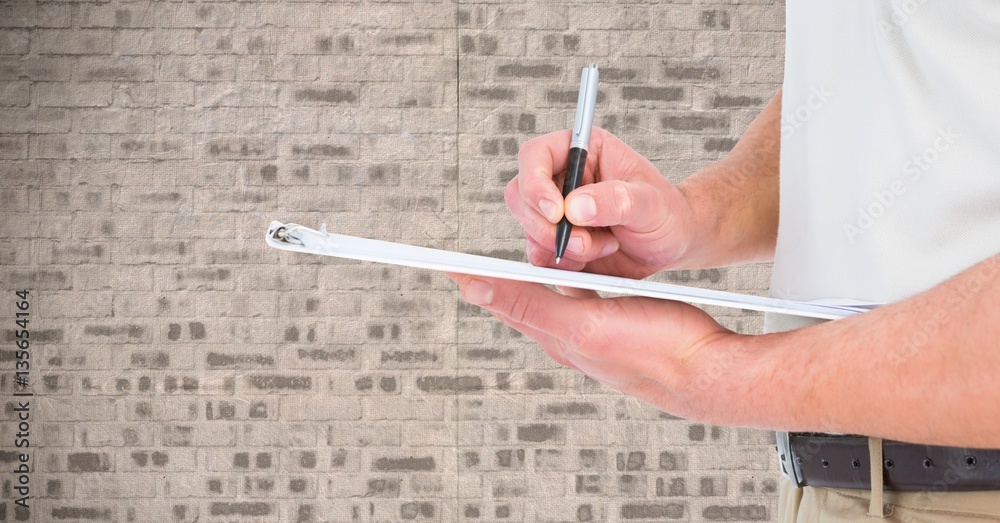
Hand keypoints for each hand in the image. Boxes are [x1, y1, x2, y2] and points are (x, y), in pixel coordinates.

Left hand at [444, 272, 739, 420]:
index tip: (443, 262)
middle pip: (521, 300)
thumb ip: (530, 304)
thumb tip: (474, 287)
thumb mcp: (585, 323)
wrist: (710, 369)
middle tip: (472, 256)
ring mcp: (591, 333)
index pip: (502, 302)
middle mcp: (567, 337)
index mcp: (555, 335)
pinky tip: (571, 270)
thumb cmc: (656, 349)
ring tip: (513, 259)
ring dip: (531, 275)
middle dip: (498, 277)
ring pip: (549, 298)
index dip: (474, 280)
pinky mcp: (616, 326)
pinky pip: (579, 299)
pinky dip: (568, 279)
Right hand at [509, 127, 697, 278]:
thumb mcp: (650, 202)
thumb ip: (616, 199)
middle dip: (547, 226)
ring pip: (529, 230)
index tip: (557, 212)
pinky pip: (539, 256)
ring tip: (603, 247)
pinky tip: (593, 258)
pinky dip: (563, 264)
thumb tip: (574, 206)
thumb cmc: (666, 212)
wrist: (672, 244)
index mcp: (581, 152)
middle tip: (583, 242)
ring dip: (561, 248)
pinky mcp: (556, 242)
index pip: (535, 156)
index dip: (535, 183)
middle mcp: (561, 179)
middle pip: (521, 197)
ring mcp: (556, 212)